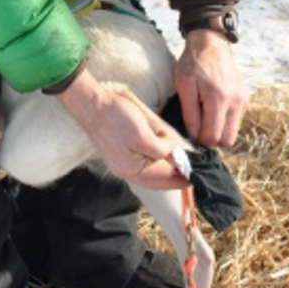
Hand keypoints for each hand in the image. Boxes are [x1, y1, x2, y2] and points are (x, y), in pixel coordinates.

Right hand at [59, 69, 189, 190]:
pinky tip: (161, 159)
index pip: (163, 178)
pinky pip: (142, 168)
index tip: (196, 176)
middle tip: (192, 175)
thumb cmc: (116, 117)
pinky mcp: (120, 156)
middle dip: (174, 179)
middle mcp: (127, 172)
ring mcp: (122, 165)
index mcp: (132, 169)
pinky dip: (155, 167)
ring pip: (149, 176)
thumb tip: (175, 156)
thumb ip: (161, 150)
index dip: (181, 177)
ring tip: (180, 168)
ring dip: (165, 174)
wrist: (92, 105)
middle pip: (156, 182)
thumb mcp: (143, 134)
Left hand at [176, 30, 247, 146]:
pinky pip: (236, 120)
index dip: (199, 138)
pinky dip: (225, 120)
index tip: (191, 129)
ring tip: (205, 113)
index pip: (213, 137)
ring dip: (219, 129)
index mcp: (218, 99)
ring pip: (233, 132)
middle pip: (227, 140)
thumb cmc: (193, 63)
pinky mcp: (245, 98)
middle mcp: (235, 102)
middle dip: (212, 137)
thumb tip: (194, 136)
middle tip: (199, 124)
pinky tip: (213, 106)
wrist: (210, 44)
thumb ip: (190, 114)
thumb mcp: (184, 86)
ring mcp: (242, 100)